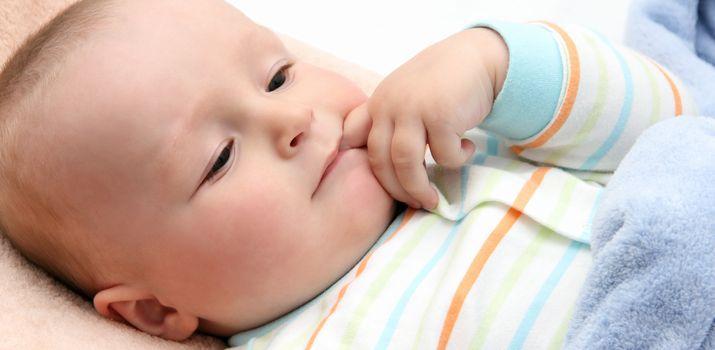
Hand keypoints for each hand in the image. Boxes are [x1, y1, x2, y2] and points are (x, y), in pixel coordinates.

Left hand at [342, 28, 507, 208]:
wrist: (477, 57)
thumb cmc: (441, 83)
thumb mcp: (405, 95)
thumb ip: (388, 119)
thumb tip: (376, 160)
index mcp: (377, 102)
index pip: (352, 137)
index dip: (353, 161)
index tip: (365, 182)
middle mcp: (389, 105)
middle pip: (379, 161)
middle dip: (396, 190)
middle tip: (413, 204)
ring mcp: (413, 110)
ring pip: (406, 165)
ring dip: (419, 189)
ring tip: (431, 200)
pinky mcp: (441, 116)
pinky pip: (444, 156)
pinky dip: (456, 160)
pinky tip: (466, 148)